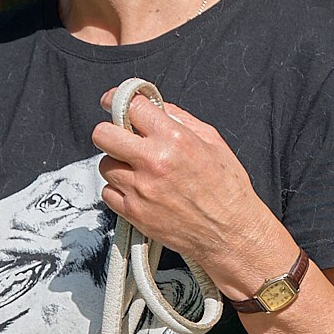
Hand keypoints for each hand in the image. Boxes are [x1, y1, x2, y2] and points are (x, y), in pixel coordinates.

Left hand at [93, 89, 286, 293]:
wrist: (231, 233)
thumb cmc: (228, 189)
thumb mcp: (212, 142)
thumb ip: (180, 120)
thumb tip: (155, 107)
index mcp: (175, 138)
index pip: (131, 106)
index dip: (118, 100)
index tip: (112, 103)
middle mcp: (153, 161)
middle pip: (103, 134)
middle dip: (110, 132)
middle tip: (121, 138)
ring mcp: (140, 189)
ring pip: (104, 164)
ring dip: (117, 164)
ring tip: (137, 170)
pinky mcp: (134, 213)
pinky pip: (108, 192)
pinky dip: (118, 189)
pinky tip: (138, 190)